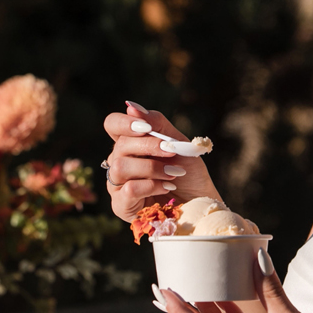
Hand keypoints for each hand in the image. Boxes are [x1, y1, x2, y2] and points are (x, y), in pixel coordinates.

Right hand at [103, 103, 220, 222]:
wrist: (200, 202)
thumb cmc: (188, 172)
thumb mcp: (178, 142)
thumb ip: (156, 123)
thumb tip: (130, 106)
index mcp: (130, 143)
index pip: (112, 124)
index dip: (124, 123)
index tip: (147, 128)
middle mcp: (119, 162)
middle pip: (119, 145)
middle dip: (149, 146)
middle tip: (172, 151)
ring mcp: (117, 184)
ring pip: (120, 167)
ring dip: (152, 168)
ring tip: (173, 173)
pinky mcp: (121, 205)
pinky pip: (128, 189)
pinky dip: (152, 186)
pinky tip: (167, 188)